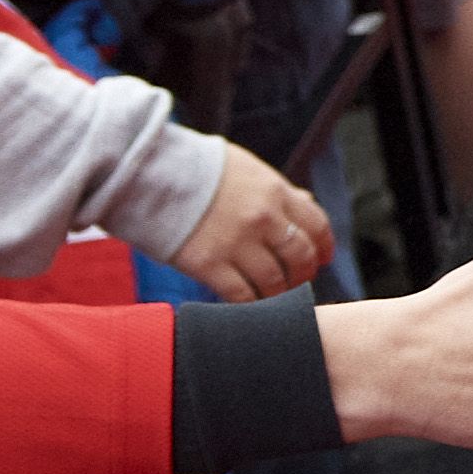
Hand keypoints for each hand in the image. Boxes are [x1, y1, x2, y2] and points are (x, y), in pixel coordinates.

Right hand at [163, 142, 332, 301]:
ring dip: (278, 294)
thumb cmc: (197, 169)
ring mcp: (236, 243)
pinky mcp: (208, 264)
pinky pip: (241, 295)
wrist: (148, 173)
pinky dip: (250, 305)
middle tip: (298, 281)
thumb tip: (307, 202)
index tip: (322, 259)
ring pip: (274, 281)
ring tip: (273, 295)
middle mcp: (262, 218)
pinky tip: (247, 304)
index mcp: (275, 191)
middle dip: (304, 274)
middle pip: (300, 257)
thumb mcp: (246, 169)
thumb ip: (277, 189)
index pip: (317, 224)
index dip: (324, 246)